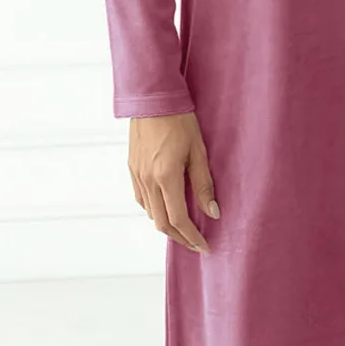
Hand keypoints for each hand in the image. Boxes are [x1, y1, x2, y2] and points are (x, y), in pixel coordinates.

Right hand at [128, 112, 218, 252]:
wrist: (154, 99)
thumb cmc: (180, 121)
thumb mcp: (198, 151)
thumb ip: (204, 184)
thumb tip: (212, 212)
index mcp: (166, 177)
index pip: (179, 220)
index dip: (192, 237)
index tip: (204, 246)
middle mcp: (148, 180)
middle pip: (161, 223)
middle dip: (180, 237)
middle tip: (196, 242)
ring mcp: (137, 175)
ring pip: (149, 213)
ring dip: (166, 225)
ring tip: (184, 228)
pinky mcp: (132, 168)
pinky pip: (141, 199)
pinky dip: (154, 210)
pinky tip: (166, 207)